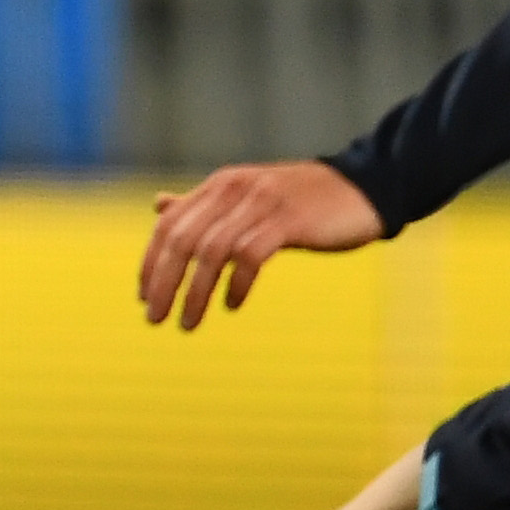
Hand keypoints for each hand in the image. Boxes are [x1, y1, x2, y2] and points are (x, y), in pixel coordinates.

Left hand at [135, 160, 385, 332]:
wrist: (366, 187)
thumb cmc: (303, 200)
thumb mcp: (246, 197)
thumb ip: (202, 205)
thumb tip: (159, 206)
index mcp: (219, 186)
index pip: (169, 225)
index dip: (150, 262)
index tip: (142, 297)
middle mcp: (234, 189)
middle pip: (182, 239)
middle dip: (163, 282)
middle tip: (154, 318)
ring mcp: (261, 202)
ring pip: (211, 251)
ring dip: (194, 292)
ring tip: (188, 323)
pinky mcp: (289, 220)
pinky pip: (250, 255)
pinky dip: (236, 284)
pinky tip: (232, 305)